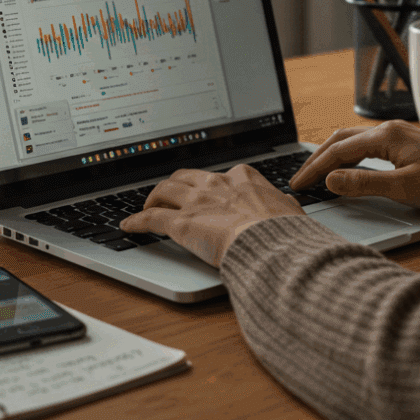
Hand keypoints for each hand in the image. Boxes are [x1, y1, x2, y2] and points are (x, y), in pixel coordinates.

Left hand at [122, 164, 305, 267]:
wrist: (273, 244)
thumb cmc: (285, 232)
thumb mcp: (290, 211)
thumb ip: (282, 205)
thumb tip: (287, 207)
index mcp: (243, 177)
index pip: (218, 175)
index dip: (207, 184)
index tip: (204, 191)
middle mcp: (216, 183)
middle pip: (185, 176)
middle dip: (174, 184)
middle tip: (169, 193)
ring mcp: (197, 201)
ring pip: (164, 190)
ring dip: (153, 197)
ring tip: (146, 205)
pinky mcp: (182, 223)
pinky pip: (151, 218)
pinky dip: (137, 221)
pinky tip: (129, 226)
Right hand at [290, 120, 419, 210]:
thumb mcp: (404, 188)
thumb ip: (364, 184)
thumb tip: (331, 181)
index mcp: (386, 136)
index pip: (338, 150)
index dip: (315, 169)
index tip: (297, 185)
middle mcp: (390, 129)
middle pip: (341, 139)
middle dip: (317, 159)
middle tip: (300, 179)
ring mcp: (399, 135)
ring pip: (353, 140)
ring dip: (332, 155)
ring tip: (316, 173)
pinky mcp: (407, 144)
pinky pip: (367, 144)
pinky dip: (349, 155)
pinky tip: (346, 167)